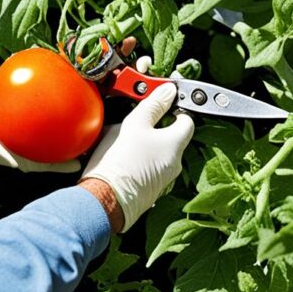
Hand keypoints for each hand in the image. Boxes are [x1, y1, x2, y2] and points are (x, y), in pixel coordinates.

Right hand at [80, 82, 193, 231]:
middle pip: (171, 137)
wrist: (105, 200)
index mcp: (176, 145)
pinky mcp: (150, 190)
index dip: (174, 109)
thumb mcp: (135, 124)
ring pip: (157, 153)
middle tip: (135, 122)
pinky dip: (138, 161)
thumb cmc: (121, 162)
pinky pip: (148, 168)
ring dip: (145, 145)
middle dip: (155, 127)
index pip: (187, 120)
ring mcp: (164, 179)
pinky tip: (121, 160)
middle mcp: (175, 164)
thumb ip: (153, 105)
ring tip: (123, 143)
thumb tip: (168, 91)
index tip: (161, 103)